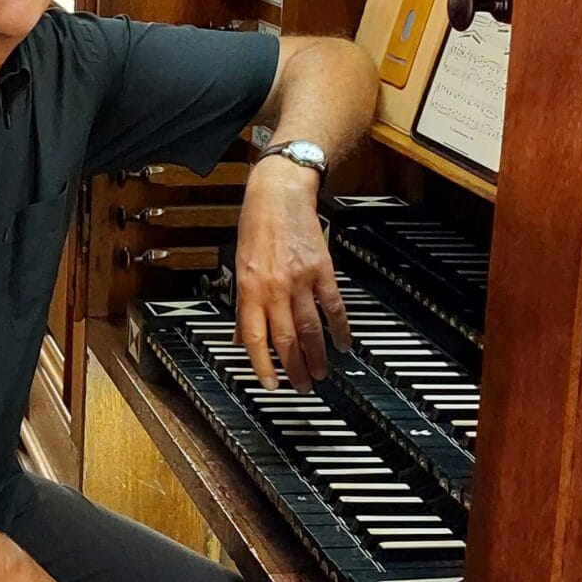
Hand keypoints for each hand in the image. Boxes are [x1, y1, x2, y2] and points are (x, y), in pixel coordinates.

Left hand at [234, 159, 349, 390]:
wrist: (280, 194)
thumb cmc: (256, 226)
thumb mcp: (239, 265)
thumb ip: (243, 304)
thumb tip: (241, 335)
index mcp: (249, 288)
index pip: (253, 337)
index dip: (260, 365)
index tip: (269, 384)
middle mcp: (274, 287)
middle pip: (284, 338)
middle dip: (293, 368)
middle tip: (300, 387)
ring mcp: (300, 280)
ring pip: (309, 328)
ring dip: (316, 355)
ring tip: (320, 373)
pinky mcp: (322, 270)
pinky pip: (332, 305)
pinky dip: (339, 327)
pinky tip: (342, 343)